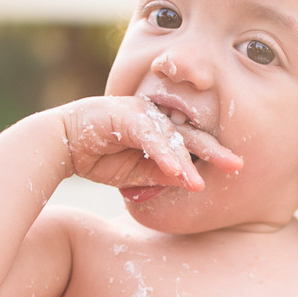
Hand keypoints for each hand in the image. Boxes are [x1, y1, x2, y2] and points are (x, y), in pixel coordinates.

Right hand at [58, 96, 242, 190]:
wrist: (60, 145)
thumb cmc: (99, 157)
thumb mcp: (137, 173)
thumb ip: (161, 174)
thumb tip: (190, 182)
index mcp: (161, 129)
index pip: (193, 143)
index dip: (214, 155)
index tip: (236, 168)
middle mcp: (155, 117)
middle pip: (190, 135)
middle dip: (214, 151)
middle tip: (237, 165)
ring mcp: (141, 114)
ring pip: (170, 138)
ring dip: (184, 162)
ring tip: (198, 183)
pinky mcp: (124, 116)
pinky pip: (148, 136)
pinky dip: (161, 153)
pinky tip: (174, 169)